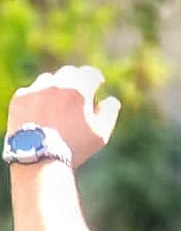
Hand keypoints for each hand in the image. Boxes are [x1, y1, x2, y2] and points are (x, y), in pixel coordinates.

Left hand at [7, 66, 121, 166]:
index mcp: (79, 91)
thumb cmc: (75, 147)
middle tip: (79, 93)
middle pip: (69, 73)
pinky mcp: (20, 98)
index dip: (96, 78)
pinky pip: (31, 92)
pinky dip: (38, 98)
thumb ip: (110, 113)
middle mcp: (56, 85)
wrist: (40, 157)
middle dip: (76, 80)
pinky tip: (42, 113)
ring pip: (48, 80)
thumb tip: (112, 100)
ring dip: (56, 88)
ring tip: (58, 104)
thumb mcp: (101, 134)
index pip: (91, 73)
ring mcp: (36, 90)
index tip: (98, 83)